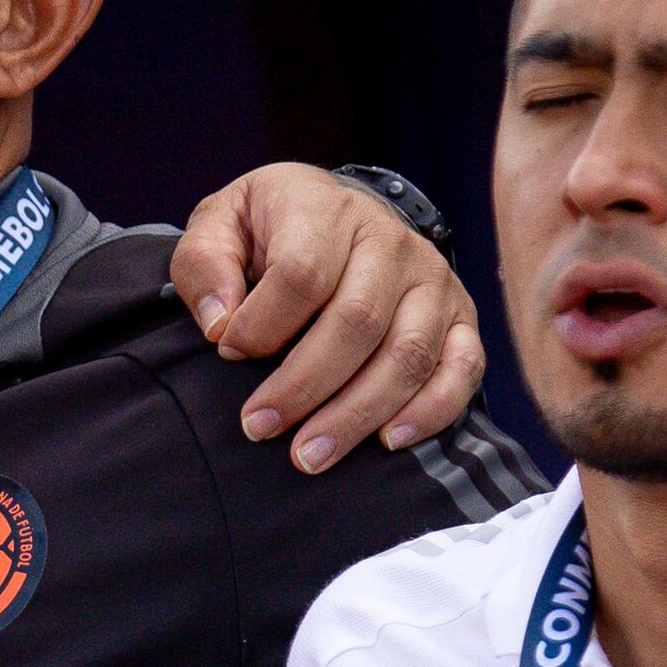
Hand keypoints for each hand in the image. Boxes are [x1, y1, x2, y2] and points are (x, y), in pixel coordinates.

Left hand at [167, 161, 484, 469]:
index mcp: (327, 211)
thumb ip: (204, 265)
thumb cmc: (269, 230)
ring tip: (310, 455)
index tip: (226, 352)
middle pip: (356, 321)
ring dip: (356, 414)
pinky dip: (430, 411)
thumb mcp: (220, 225)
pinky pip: (462, 369)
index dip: (262, 324)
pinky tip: (387, 442)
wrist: (334, 215)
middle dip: (303, 386)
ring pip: (406, 354)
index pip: (303, 272)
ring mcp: (432, 280)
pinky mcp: (460, 316)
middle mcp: (390, 241)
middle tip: (258, 428)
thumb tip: (218, 323)